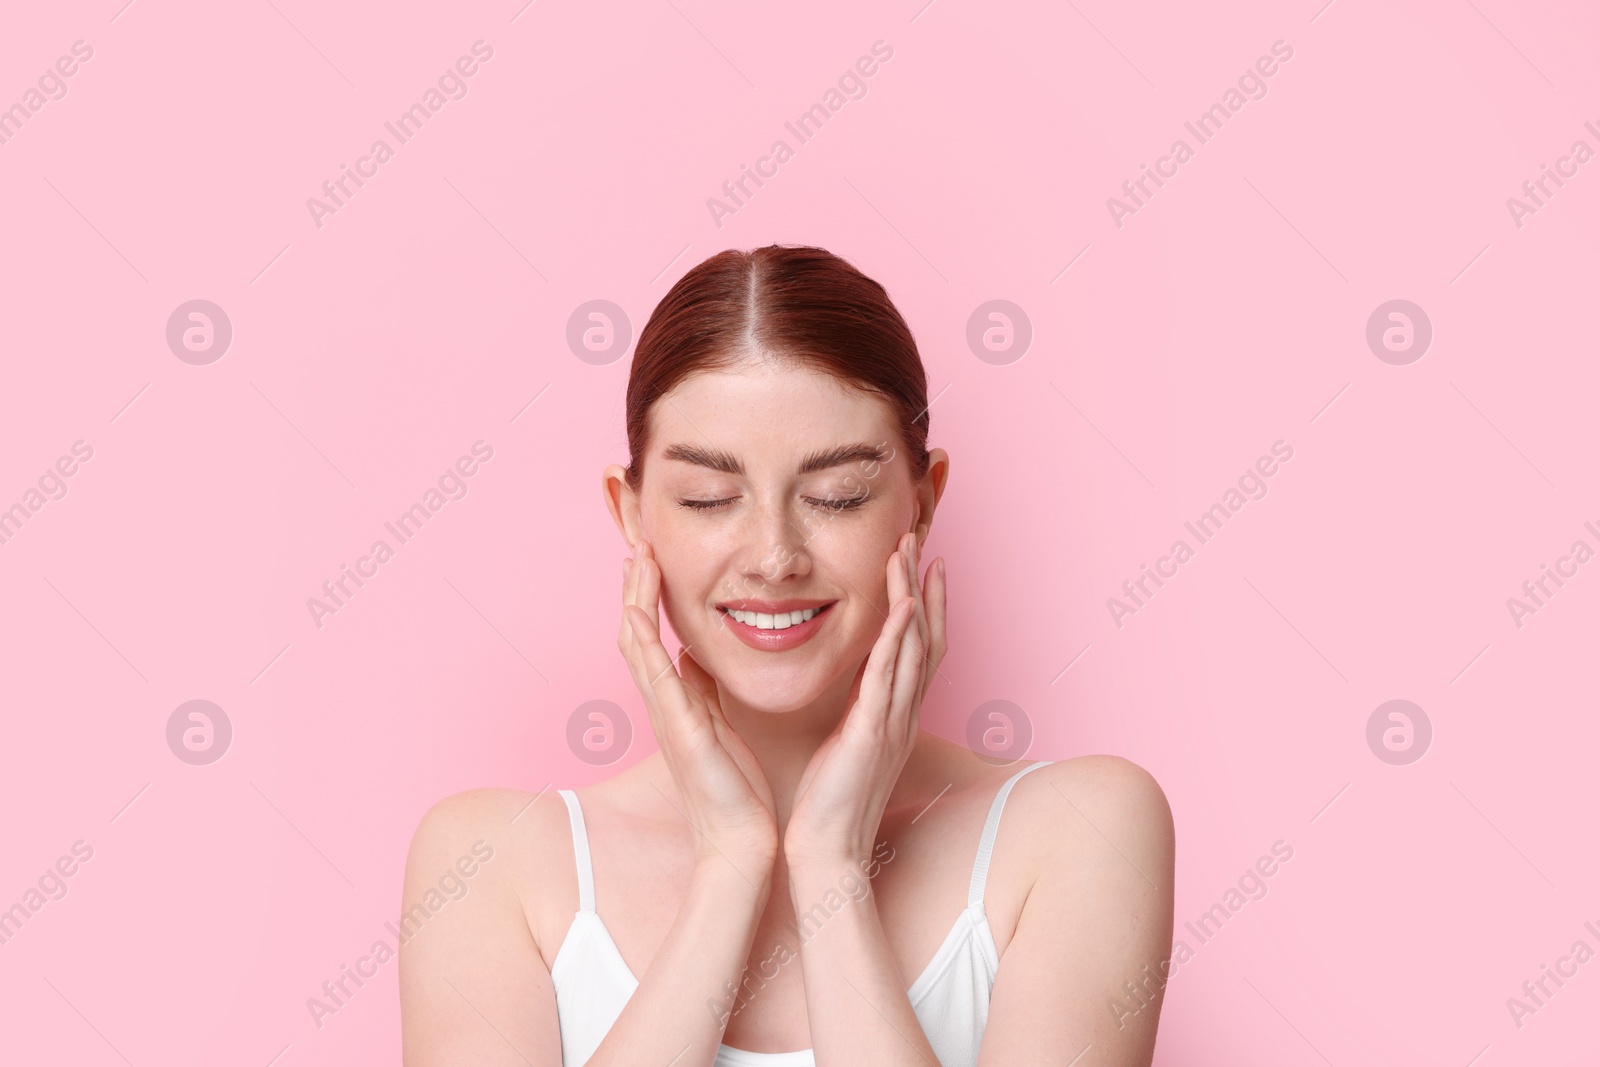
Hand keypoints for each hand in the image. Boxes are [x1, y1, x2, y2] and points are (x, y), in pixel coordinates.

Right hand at [619, 537, 779, 871]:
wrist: (740, 840)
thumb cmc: (733, 789)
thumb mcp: (717, 725)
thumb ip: (703, 689)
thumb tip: (692, 656)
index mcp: (675, 699)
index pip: (652, 634)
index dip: (648, 593)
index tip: (649, 553)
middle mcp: (663, 702)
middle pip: (635, 629)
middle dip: (635, 584)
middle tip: (634, 539)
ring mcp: (666, 715)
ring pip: (637, 644)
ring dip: (634, 600)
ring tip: (635, 557)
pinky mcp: (680, 729)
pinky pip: (654, 678)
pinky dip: (644, 642)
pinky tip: (638, 613)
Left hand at [783, 531, 947, 868]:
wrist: (827, 855)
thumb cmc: (827, 806)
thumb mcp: (842, 746)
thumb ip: (846, 711)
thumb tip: (832, 678)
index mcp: (895, 716)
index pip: (918, 648)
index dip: (924, 603)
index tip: (920, 563)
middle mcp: (903, 714)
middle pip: (926, 636)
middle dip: (925, 584)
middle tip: (921, 538)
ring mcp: (893, 723)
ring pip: (913, 646)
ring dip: (913, 594)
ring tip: (909, 552)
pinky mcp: (872, 734)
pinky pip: (891, 677)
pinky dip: (899, 638)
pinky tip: (902, 606)